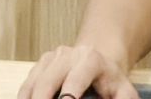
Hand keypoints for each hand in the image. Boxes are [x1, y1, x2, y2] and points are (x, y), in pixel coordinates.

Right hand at [16, 46, 138, 98]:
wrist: (98, 60)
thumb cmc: (111, 82)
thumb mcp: (124, 92)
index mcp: (90, 59)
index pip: (75, 81)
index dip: (68, 96)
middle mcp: (67, 55)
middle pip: (47, 82)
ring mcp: (51, 58)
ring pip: (34, 83)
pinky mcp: (41, 64)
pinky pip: (28, 84)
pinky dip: (26, 97)